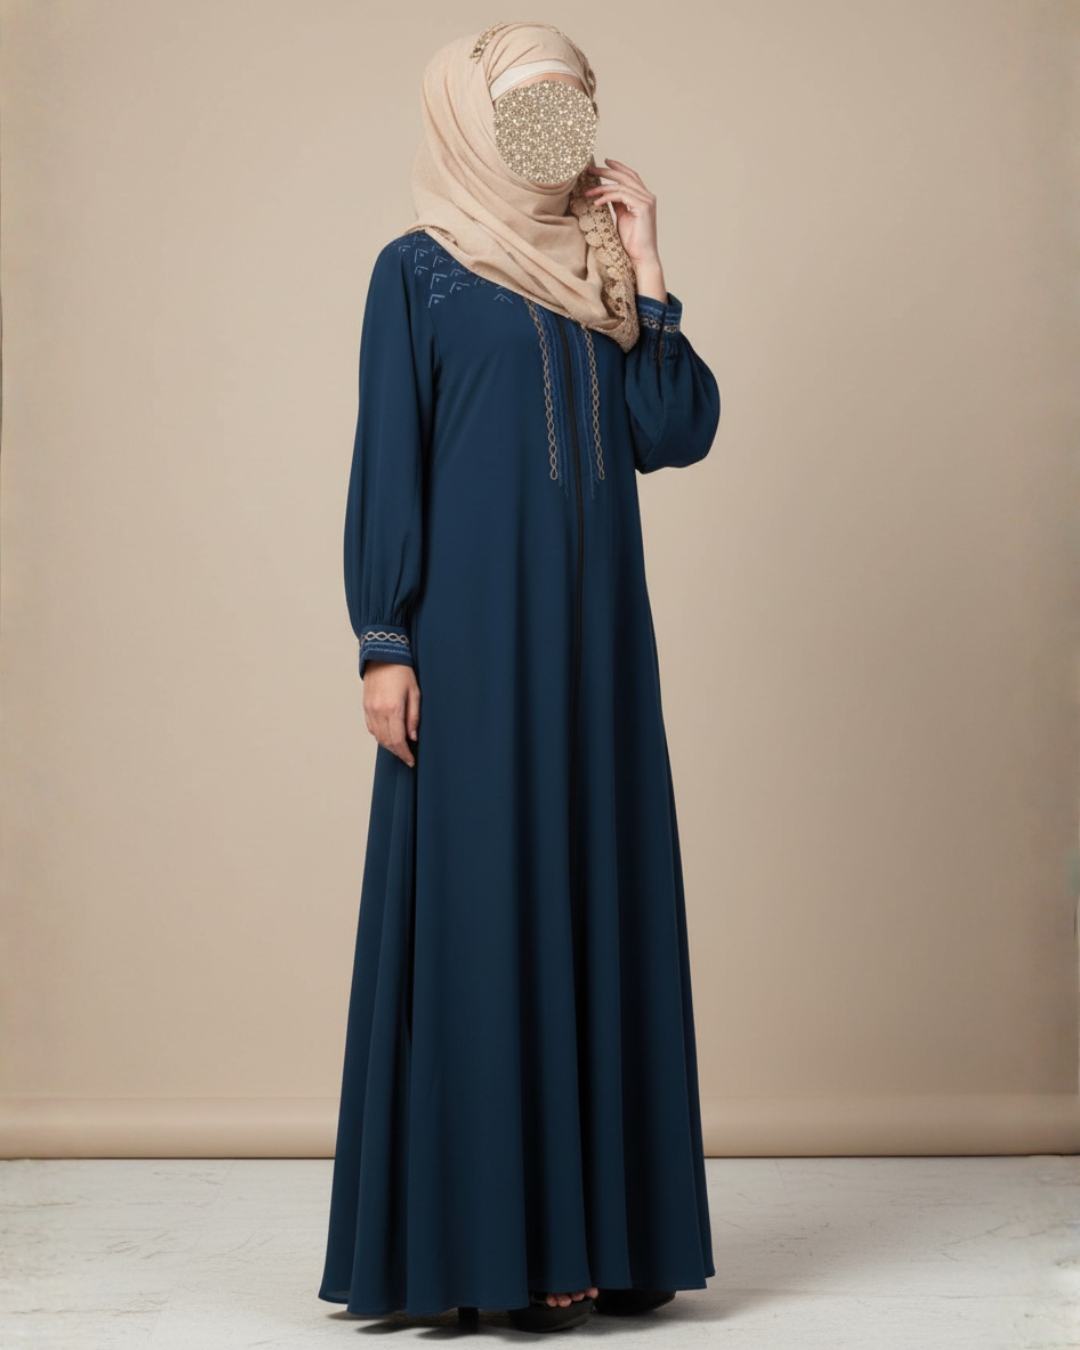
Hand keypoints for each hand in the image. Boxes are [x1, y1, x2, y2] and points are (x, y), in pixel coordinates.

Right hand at [362, 661, 419, 766]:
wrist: (383, 656)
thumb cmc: (402, 671)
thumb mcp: (415, 693)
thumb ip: (413, 717)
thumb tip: (413, 737)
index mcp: (393, 709)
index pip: (397, 740)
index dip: (404, 754)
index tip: (410, 761)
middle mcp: (378, 712)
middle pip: (386, 741)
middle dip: (397, 752)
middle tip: (407, 757)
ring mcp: (369, 709)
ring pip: (377, 736)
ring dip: (388, 745)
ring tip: (399, 748)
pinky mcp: (365, 706)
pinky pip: (371, 727)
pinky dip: (379, 735)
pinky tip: (388, 736)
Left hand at [583, 157, 666, 299]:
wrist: (641, 257)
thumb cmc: (632, 242)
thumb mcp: (622, 217)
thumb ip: (618, 203)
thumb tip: (607, 193)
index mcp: (643, 198)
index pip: (630, 176)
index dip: (618, 167)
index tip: (604, 161)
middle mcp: (647, 196)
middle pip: (626, 176)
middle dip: (606, 170)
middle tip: (589, 169)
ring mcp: (647, 201)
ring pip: (621, 185)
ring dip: (602, 187)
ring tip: (587, 192)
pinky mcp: (643, 207)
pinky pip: (621, 196)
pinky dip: (607, 197)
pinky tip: (596, 202)